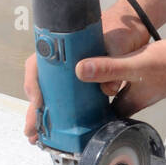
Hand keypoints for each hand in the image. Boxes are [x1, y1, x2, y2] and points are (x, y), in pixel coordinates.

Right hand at [23, 8, 151, 143]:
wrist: (134, 28)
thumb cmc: (121, 32)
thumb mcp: (118, 46)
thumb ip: (113, 66)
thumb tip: (107, 89)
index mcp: (64, 46)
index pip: (37, 64)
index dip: (34, 85)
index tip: (38, 102)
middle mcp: (64, 61)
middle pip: (41, 85)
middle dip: (35, 109)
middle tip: (32, 131)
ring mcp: (72, 72)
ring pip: (51, 94)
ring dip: (45, 114)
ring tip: (40, 135)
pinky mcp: (83, 83)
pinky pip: (68, 99)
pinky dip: (63, 113)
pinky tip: (61, 129)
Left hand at [74, 29, 165, 116]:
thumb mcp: (135, 65)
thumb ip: (109, 69)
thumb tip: (80, 71)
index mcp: (134, 101)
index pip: (109, 114)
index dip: (93, 113)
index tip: (75, 106)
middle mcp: (140, 95)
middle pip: (115, 100)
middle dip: (99, 96)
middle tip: (77, 86)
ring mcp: (148, 83)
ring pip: (123, 86)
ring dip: (110, 81)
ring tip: (89, 72)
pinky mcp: (154, 70)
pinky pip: (133, 73)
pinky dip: (122, 68)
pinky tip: (115, 57)